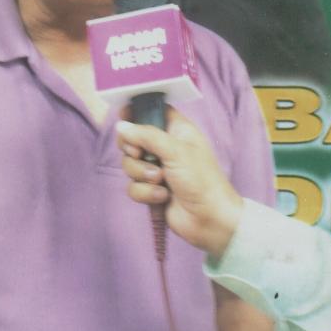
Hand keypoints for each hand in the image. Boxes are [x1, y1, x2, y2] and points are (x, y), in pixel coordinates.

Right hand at [116, 107, 242, 259]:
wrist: (209, 220)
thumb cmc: (202, 180)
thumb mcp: (176, 151)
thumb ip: (146, 135)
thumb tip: (121, 126)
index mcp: (177, 131)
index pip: (152, 111)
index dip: (136, 111)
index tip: (123, 115)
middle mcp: (165, 147)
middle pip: (133, 138)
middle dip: (133, 150)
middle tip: (140, 154)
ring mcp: (157, 169)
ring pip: (130, 164)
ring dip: (141, 174)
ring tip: (161, 181)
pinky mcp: (151, 189)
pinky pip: (133, 186)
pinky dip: (145, 192)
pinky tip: (162, 197)